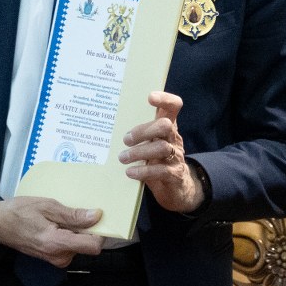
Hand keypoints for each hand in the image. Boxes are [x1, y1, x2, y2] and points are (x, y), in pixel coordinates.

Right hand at [0, 196, 102, 266]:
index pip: (92, 246)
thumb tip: (96, 216)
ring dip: (76, 231)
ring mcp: (55, 260)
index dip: (100, 232)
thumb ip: (72, 214)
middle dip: (86, 229)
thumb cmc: (19, 211)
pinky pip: (70, 246)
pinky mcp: (53, 258)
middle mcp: (59, 257)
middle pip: (87, 245)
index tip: (99, 217)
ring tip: (60, 216)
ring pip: (79, 245)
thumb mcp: (47, 206)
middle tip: (74, 211)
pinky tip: (56, 223)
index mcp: (57, 243)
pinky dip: (69, 235)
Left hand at [120, 92, 203, 213]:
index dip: (165, 99)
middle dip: (144, 131)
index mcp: (168, 127)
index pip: (173, 106)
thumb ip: (139, 133)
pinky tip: (130, 172)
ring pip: (162, 148)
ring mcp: (176, 156)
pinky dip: (143, 171)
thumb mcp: (150, 143)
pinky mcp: (174, 174)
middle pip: (165, 126)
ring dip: (139, 152)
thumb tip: (109, 126)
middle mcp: (174, 138)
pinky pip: (160, 170)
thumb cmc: (156, 160)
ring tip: (122, 158)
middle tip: (126, 139)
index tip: (149, 97)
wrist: (176, 187)